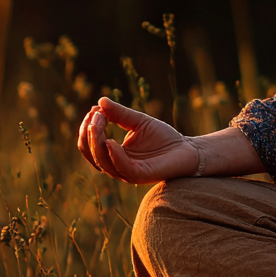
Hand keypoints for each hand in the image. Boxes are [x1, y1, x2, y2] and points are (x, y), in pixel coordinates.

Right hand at [77, 98, 197, 183]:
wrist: (188, 149)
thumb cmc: (164, 137)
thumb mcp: (139, 121)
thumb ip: (120, 113)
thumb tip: (100, 101)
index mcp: (113, 154)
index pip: (90, 144)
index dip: (88, 127)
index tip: (94, 109)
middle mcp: (116, 165)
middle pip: (91, 154)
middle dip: (89, 134)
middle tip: (95, 115)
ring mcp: (127, 172)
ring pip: (102, 162)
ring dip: (97, 142)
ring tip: (98, 123)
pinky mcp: (140, 175)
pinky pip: (122, 167)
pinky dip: (114, 155)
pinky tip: (110, 142)